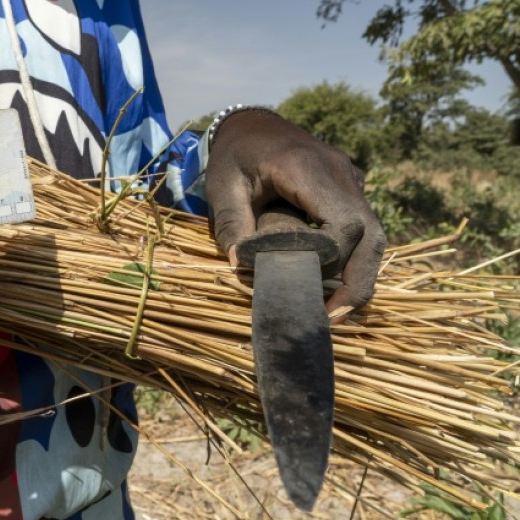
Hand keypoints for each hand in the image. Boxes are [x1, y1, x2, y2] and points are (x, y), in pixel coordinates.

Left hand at [204, 110, 386, 318]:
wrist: (251, 124)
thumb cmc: (235, 154)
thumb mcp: (222, 186)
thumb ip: (232, 222)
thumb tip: (240, 265)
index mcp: (308, 169)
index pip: (345, 222)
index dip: (334, 258)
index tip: (308, 285)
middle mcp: (341, 173)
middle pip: (372, 234)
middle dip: (359, 280)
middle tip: (333, 318)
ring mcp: (351, 179)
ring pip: (374, 234)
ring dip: (360, 274)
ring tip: (335, 311)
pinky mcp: (350, 189)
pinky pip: (364, 227)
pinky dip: (355, 258)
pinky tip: (334, 285)